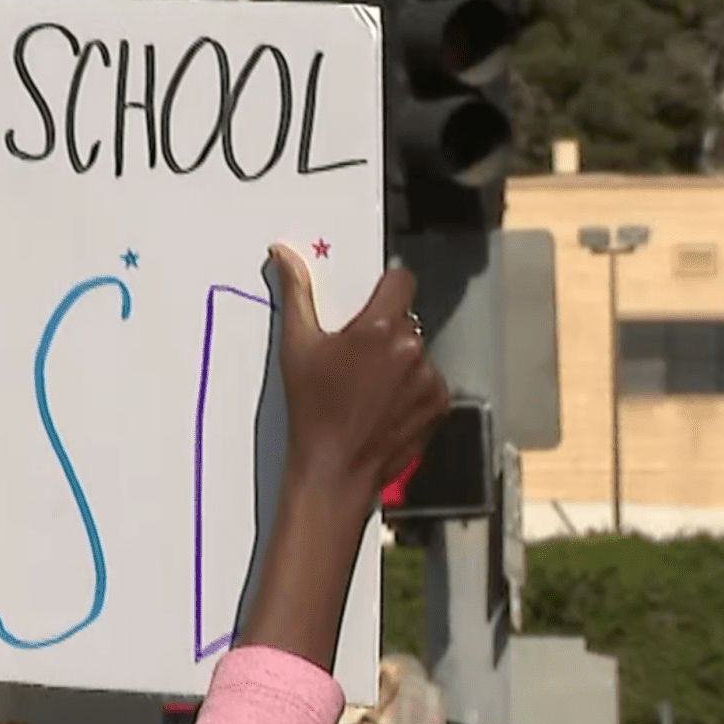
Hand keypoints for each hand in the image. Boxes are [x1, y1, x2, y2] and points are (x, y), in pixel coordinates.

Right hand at [236, 248, 448, 676]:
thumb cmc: (311, 410)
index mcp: (380, 328)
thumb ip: (297, 295)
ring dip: (398, 364)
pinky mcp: (440, 405)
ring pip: (417, 353)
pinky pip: (428, 384)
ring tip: (367, 393)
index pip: (401, 280)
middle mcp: (413, 348)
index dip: (385, 289)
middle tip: (355, 362)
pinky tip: (383, 409)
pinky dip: (411, 392)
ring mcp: (431, 379)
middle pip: (405, 320)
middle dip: (385, 333)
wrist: (335, 472)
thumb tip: (283, 252)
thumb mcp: (297, 349)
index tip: (368, 307)